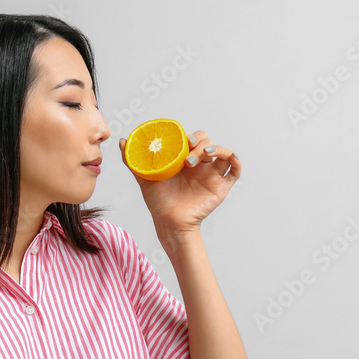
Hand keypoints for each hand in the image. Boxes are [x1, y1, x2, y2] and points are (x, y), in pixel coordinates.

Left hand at [118, 129, 240, 232]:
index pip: (194, 139)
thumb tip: (122, 141)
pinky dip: (235, 160)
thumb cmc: (158, 202)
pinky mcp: (222, 186)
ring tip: (200, 157)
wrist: (168, 221)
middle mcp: (201, 165)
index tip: (182, 140)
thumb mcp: (144, 177)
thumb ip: (133, 160)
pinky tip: (223, 158)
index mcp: (186, 160)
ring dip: (215, 148)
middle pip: (209, 143)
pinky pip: (236, 170)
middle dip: (201, 142)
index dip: (192, 136)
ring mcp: (212, 175)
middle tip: (189, 150)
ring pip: (223, 152)